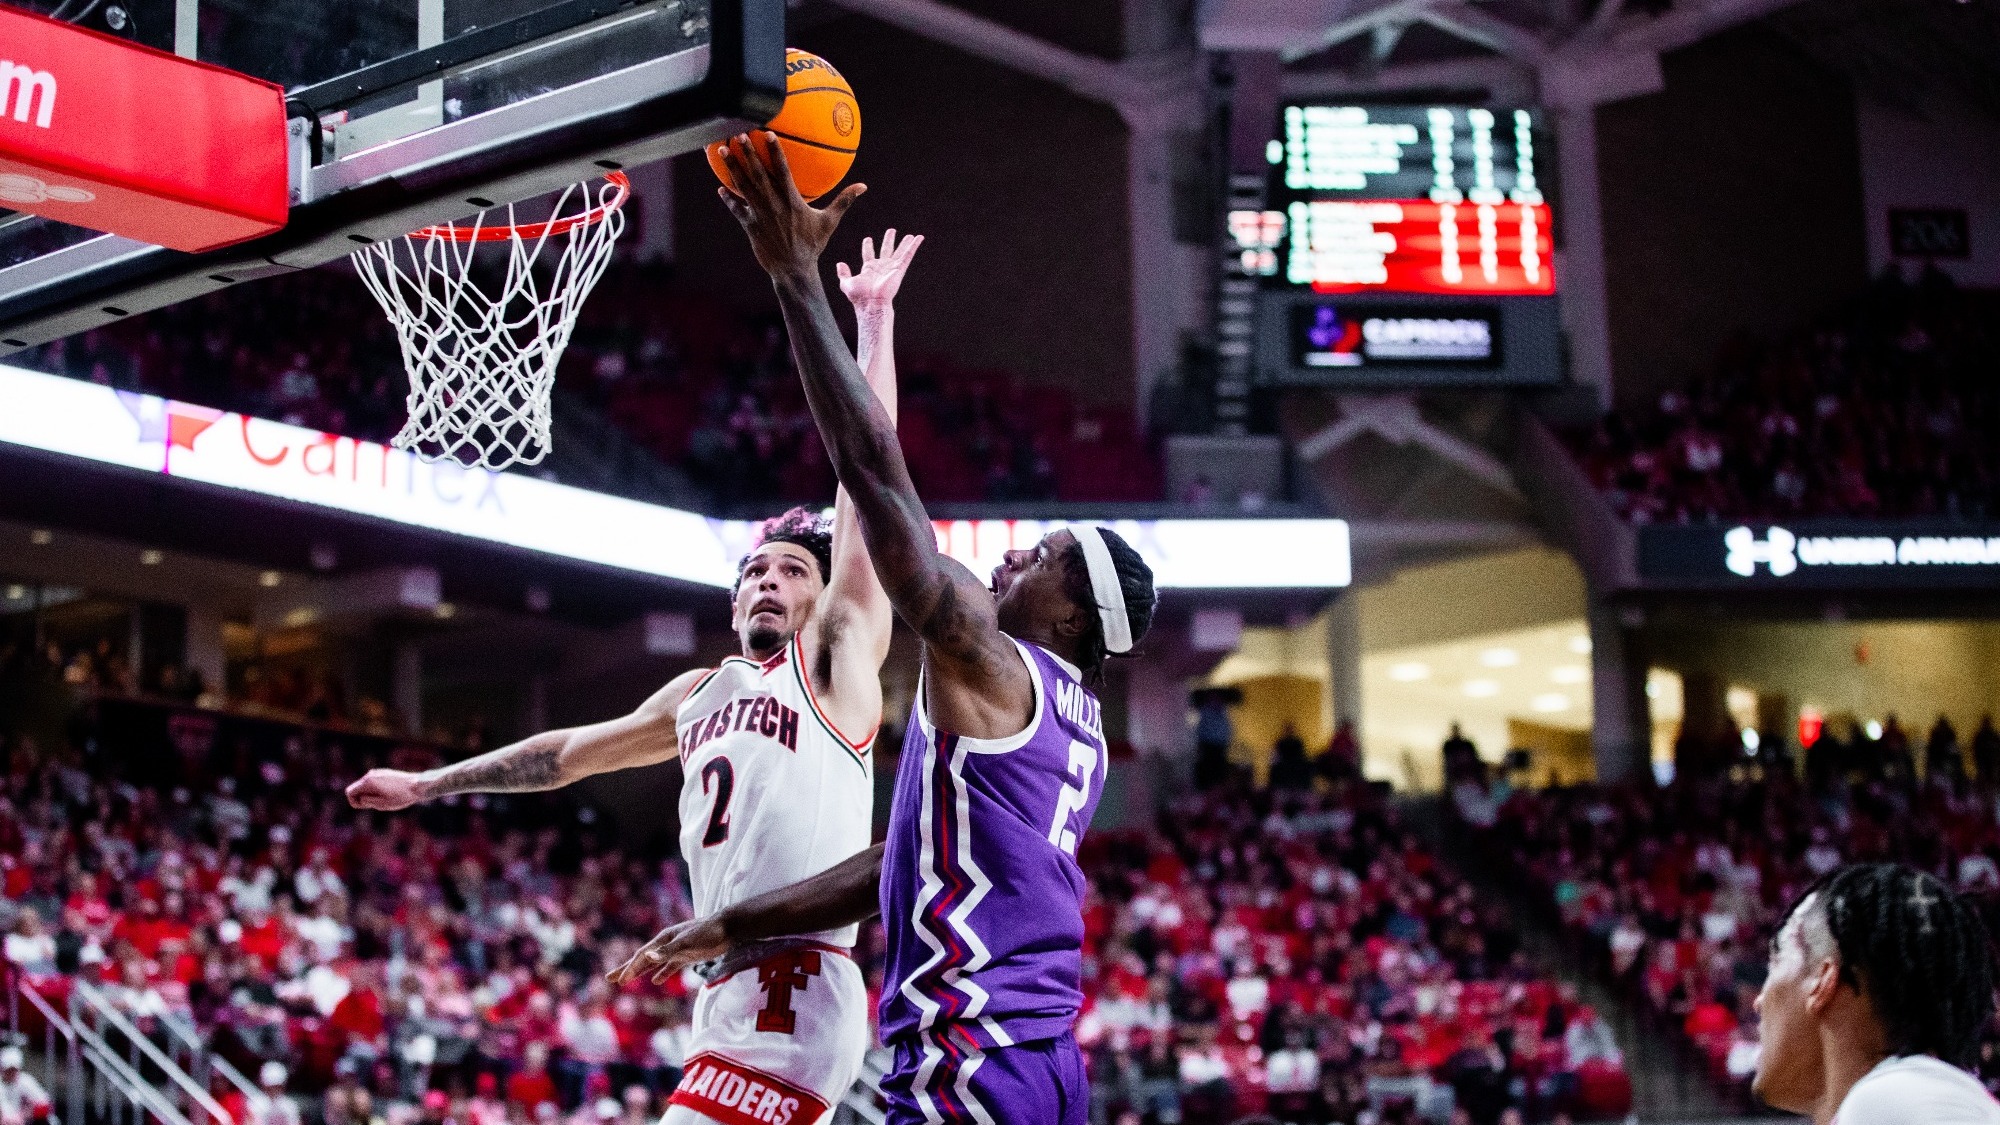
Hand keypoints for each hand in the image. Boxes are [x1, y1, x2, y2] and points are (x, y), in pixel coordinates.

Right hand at [344, 769, 427, 810]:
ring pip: (365, 786)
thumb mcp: (382, 804)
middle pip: (356, 788)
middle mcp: (370, 774)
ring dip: (369, 794)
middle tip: (377, 804)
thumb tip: (360, 798)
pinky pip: (373, 783)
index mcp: (368, 781)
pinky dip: (375, 790)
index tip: (367, 806)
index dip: (354, 802)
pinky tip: (388, 794)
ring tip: (385, 799)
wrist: (418, 785)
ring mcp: (378, 772)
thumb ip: (367, 802)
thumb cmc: (401, 796)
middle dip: (362, 798)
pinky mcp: (384, 773)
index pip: (349, 792)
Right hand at [606, 916, 729, 985]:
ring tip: (626, 980)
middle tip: (610, 979)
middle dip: (627, 969)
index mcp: (664, 939)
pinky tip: (656, 980)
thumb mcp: (687, 942)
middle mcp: (667, 944)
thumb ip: (668, 951)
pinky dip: (662, 973)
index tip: (621, 980)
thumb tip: (649, 957)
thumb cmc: (708, 932)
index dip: (631, 968)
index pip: (643, 956)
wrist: (728, 928)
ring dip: (640, 971)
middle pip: (643, 959)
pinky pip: (669, 967)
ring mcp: (676, 950)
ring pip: (653, 964)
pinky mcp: (687, 956)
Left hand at [717, 132, 865, 281]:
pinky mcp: (749, 226)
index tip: (767, 134)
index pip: (782, 171)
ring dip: (733, 168)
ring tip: (723, 151)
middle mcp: (773, 205)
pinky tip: (719, 187)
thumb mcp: (829, 222)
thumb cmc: (812, 244)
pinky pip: (736, 209)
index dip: (774, 151)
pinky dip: (728, 199)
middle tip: (738, 135)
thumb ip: (844, 201)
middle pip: (758, 174)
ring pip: (743, 187)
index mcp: (792, 201)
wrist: (793, 270)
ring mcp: (759, 215)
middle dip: (748, 153)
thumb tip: (863, 186)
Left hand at [837, 229, 923, 308]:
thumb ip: (843, 274)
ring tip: (910, 235)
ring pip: (900, 252)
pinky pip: (908, 255)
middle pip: (886, 250)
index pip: (868, 254)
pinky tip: (918, 238)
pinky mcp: (899, 269)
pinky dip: (914, 246)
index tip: (868, 239)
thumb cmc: (859, 296)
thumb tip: (839, 264)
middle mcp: (881, 267)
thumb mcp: (846, 283)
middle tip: (891, 231)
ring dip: (905, 243)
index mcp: (869, 269)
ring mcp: (891, 268)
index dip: (868, 246)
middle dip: (889, 240)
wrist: (871, 302)